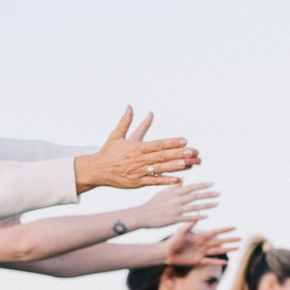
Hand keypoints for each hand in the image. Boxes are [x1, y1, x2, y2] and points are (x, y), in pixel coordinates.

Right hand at [74, 108, 199, 192]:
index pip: (157, 144)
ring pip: (159, 169)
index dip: (171, 142)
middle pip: (161, 156)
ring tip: (187, 164)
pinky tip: (177, 180)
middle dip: (177, 154)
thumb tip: (130, 106)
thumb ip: (125, 121)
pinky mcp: (138, 182)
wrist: (97, 170)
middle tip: (192, 152)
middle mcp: (139, 160)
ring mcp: (139, 172)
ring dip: (174, 167)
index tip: (184, 140)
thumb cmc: (108, 152)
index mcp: (135, 148)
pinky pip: (154, 182)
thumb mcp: (116, 135)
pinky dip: (165, 181)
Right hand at [133, 181, 218, 228]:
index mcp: (173, 192)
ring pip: (194, 206)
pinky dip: (198, 216)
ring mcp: (175, 209)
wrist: (142, 215)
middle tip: (219, 193)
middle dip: (208, 194)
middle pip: (195, 195)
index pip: (190, 187)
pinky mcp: (174, 219)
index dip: (202, 185)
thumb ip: (175, 186)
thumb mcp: (163, 192)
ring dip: (207, 205)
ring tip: (217, 203)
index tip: (212, 184)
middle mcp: (175, 200)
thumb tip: (183, 179)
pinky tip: (207, 215)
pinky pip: (189, 217)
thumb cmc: (153, 204)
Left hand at [165, 223, 239, 265]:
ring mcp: (201, 253)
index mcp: (199, 236)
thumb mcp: (181, 231)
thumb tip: (197, 214)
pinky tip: (225, 262)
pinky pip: (209, 262)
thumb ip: (189, 224)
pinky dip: (217, 262)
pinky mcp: (198, 261)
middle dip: (230, 239)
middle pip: (220, 241)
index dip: (224, 230)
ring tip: (238, 247)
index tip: (234, 227)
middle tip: (240, 238)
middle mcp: (202, 244)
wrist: (166, 253)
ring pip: (218, 251)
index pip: (215, 232)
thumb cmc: (172, 241)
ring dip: (228, 249)